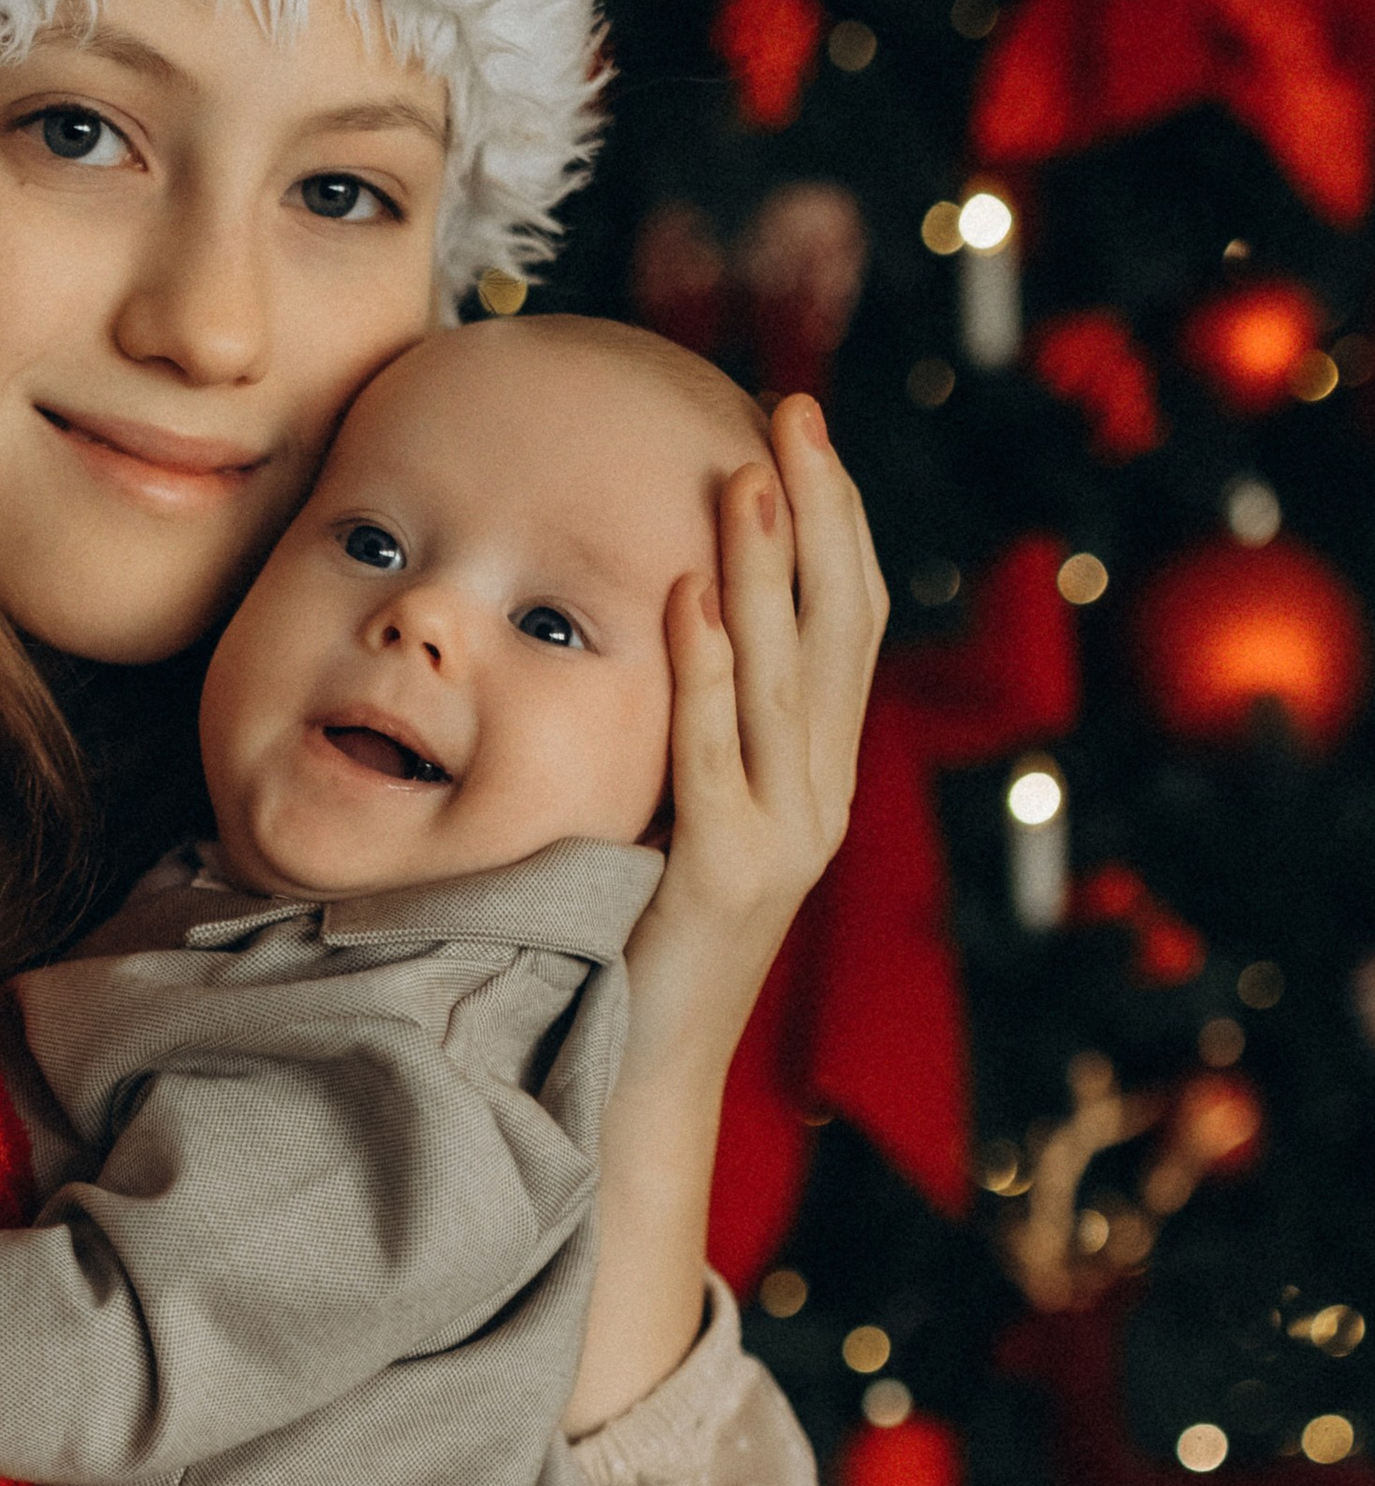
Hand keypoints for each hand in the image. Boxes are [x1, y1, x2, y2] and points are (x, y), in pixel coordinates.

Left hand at [625, 394, 887, 1100]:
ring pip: (784, 678)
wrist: (641, 1076)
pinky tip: (690, 594)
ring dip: (767, 567)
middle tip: (793, 410)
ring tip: (746, 473)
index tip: (800, 430)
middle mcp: (819, 798)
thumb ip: (693, 736)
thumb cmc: (638, 941)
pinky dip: (706, 669)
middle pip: (838, 627)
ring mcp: (782, 839)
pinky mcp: (721, 876)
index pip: (846, 623)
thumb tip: (658, 615)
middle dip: (820, 511)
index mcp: (816, 776)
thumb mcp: (679, 817)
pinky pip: (714, 753)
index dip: (835, 522)